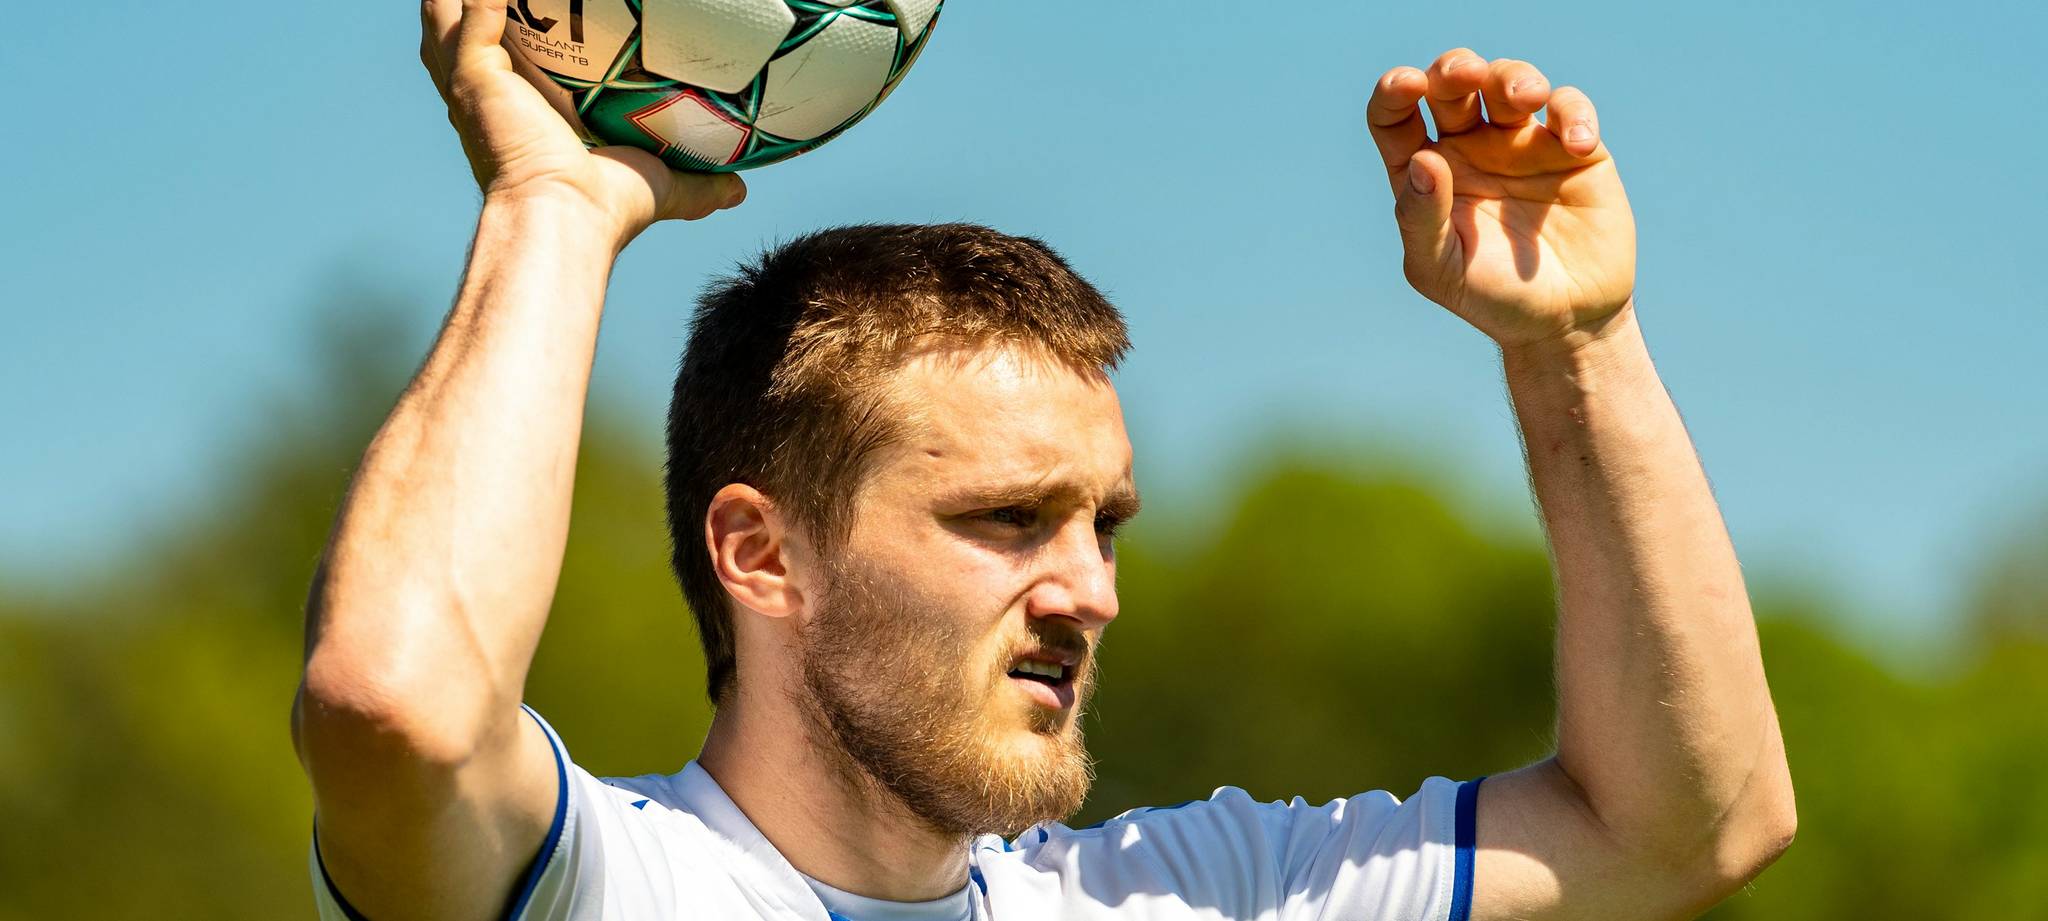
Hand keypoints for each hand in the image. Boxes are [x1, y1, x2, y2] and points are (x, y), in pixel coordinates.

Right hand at [420, 0, 744, 240]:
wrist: (569, 219)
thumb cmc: (606, 210)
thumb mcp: (659, 188)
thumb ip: (695, 185)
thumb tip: (738, 191)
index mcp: (512, 118)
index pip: (494, 61)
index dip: (499, 33)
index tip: (524, 8)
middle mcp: (481, 102)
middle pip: (455, 32)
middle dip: (469, 3)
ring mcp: (471, 89)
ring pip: (446, 18)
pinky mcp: (475, 79)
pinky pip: (472, 19)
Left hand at [1368, 50, 1635, 350]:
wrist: (1564, 322)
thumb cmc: (1489, 298)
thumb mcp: (1440, 268)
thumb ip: (1421, 217)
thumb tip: (1421, 160)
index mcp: (1425, 170)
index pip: (1396, 117)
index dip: (1394, 92)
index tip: (1406, 85)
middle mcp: (1469, 147)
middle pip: (1452, 85)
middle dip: (1455, 68)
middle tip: (1467, 74)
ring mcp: (1521, 143)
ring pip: (1510, 81)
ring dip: (1514, 76)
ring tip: (1527, 96)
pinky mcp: (1573, 149)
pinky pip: (1569, 109)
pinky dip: (1573, 113)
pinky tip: (1578, 144)